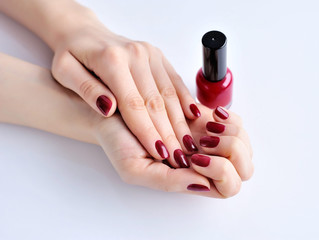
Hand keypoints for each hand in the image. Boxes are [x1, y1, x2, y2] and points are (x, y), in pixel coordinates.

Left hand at [51, 12, 199, 167]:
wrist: (85, 33)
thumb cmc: (72, 55)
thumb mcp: (65, 72)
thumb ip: (87, 90)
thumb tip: (108, 108)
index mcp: (112, 60)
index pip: (133, 104)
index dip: (147, 131)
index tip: (160, 153)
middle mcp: (136, 55)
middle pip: (155, 102)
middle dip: (168, 133)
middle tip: (180, 158)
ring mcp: (150, 54)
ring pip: (169, 93)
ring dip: (179, 121)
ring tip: (188, 144)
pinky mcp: (157, 55)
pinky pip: (175, 80)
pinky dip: (185, 99)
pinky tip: (194, 117)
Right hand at [95, 105, 252, 197]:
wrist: (113, 113)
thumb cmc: (119, 142)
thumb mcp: (134, 169)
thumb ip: (168, 182)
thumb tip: (203, 183)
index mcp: (188, 178)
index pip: (227, 186)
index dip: (221, 172)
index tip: (197, 158)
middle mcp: (201, 161)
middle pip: (243, 167)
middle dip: (232, 151)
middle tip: (205, 142)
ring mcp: (206, 140)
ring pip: (242, 142)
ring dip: (230, 133)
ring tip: (205, 127)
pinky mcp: (204, 119)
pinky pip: (233, 122)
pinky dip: (227, 118)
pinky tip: (209, 115)